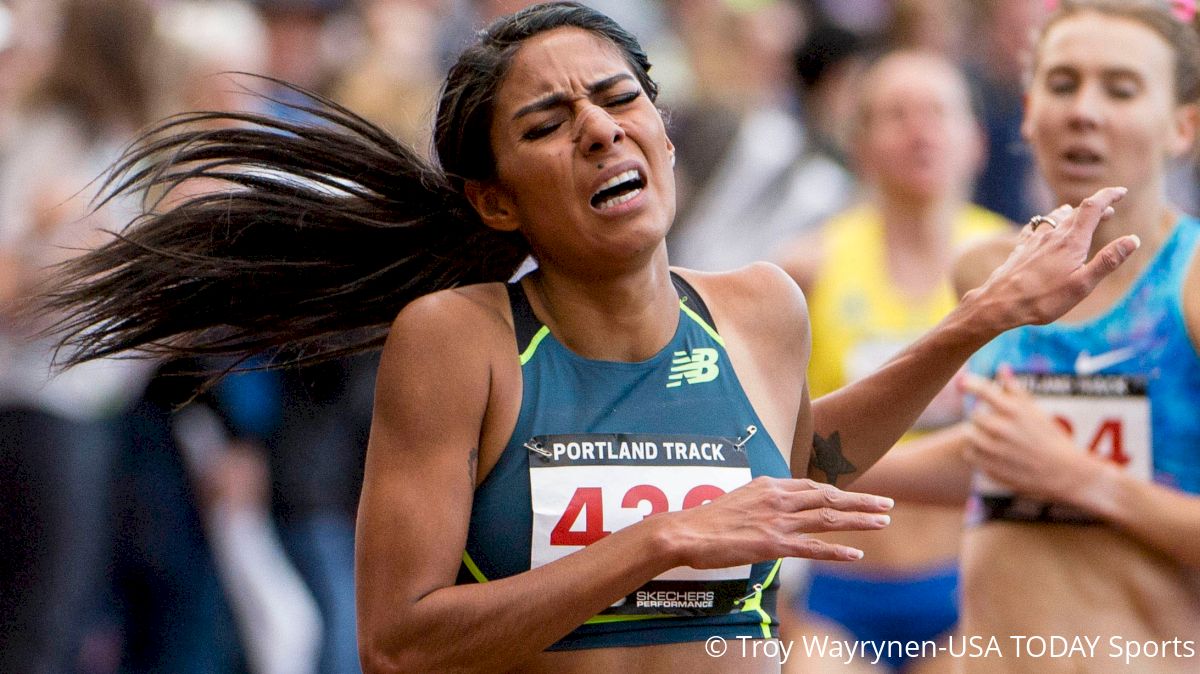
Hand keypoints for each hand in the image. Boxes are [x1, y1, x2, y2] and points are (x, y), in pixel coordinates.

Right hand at [666, 476, 893, 566]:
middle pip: (829, 497)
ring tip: (883, 521)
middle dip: (861, 501)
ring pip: (828, 518)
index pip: (813, 486)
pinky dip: (836, 551)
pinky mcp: (772, 544)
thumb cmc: (707, 519)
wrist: (686, 531)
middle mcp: (778, 499)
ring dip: (859, 520)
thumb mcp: (738, 499)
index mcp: (770, 485)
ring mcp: (777, 521)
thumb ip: (762, 500)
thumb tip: (774, 506)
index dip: (840, 492)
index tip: (859, 496)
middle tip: (886, 504)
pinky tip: (856, 554)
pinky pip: (812, 548)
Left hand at [960, 368, 1106, 504]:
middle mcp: (1002, 429)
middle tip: (994, 423)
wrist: (1065, 473)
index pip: (984, 390)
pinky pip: (969, 454)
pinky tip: (989, 452)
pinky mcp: (991, 468)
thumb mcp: (1036, 411)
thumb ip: (1016, 389)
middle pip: (974, 415)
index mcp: (1015, 412)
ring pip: (968, 435)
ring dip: (976, 434)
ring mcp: (995, 451)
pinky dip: (975, 452)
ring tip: (992, 438)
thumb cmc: (1051, 438)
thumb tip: (1002, 367)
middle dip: (982, 417)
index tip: (963, 383)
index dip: (970, 384)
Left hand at [964, 186, 1139, 331]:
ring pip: (1055, 218)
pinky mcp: (1020, 249)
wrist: (999, 304)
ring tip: (1080, 216)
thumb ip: (1108, 261)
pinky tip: (1043, 228)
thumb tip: (1133, 239)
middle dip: (1095, 208)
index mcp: (1071, 241)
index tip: (1121, 192)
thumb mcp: (1082, 284)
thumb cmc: (1043, 299)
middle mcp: (1052, 235)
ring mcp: (1033, 241)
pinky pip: (1036, 228)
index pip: (1092, 207)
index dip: (1108, 196)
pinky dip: (1048, 223)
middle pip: (1076, 212)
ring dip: (1072, 214)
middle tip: (1110, 210)